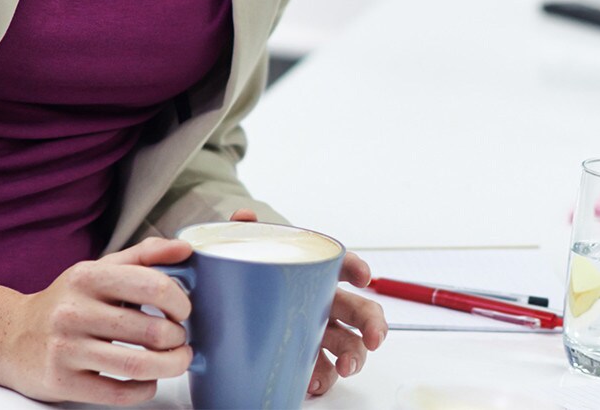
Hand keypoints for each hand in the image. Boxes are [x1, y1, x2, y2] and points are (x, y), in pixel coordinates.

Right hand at [0, 237, 195, 405]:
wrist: (11, 337)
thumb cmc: (66, 303)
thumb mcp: (99, 270)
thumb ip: (144, 256)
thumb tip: (185, 248)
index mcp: (87, 277)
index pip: (153, 286)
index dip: (180, 302)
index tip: (183, 311)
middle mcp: (73, 311)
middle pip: (152, 331)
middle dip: (179, 339)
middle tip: (180, 339)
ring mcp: (65, 349)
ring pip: (138, 365)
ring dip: (170, 365)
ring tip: (176, 360)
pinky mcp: (61, 382)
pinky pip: (118, 393)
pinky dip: (144, 389)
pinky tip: (148, 380)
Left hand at [224, 211, 386, 397]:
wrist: (224, 313)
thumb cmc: (244, 282)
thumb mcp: (240, 256)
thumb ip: (242, 236)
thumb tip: (243, 216)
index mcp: (313, 276)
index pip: (341, 265)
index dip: (356, 268)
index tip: (364, 277)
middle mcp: (322, 303)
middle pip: (359, 310)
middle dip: (373, 323)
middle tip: (374, 338)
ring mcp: (316, 332)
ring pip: (349, 343)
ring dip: (355, 356)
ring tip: (346, 368)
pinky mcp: (304, 358)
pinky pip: (322, 370)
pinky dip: (322, 378)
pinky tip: (312, 383)